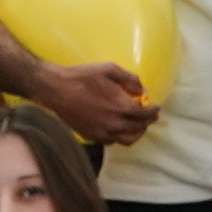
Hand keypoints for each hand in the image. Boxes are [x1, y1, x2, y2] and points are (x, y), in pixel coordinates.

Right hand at [29, 61, 157, 145]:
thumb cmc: (81, 76)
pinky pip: (112, 141)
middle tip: (151, 116)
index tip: (157, 107)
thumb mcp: (109, 69)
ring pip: (127, 139)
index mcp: (121, 106)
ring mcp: (102, 133)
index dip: (153, 111)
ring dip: (136, 132)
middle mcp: (114, 123)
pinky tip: (118, 128)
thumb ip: (129, 80)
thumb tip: (143, 90)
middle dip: (148, 122)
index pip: (145, 114)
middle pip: (139, 128)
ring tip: (138, 125)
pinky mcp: (91, 137)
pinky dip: (120, 136)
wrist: (55, 89)